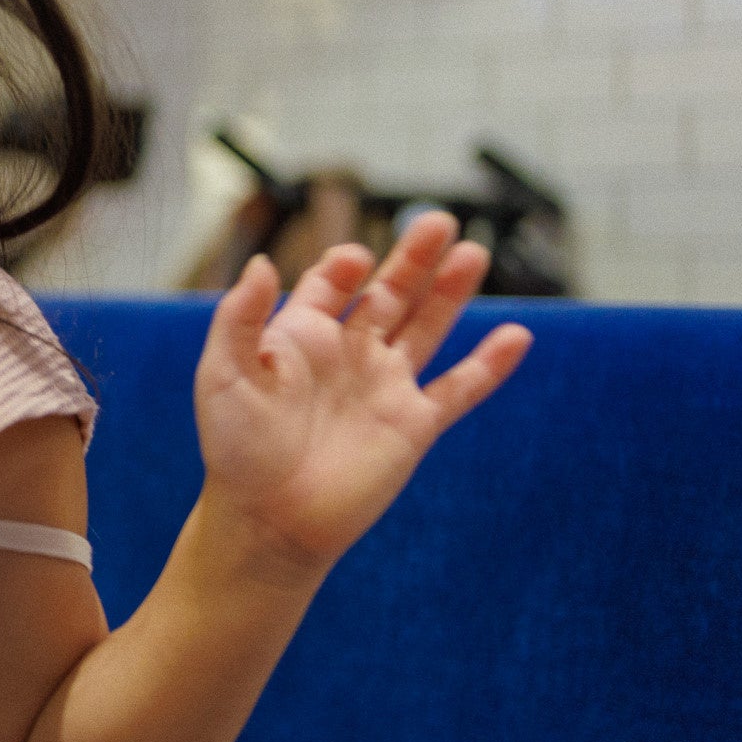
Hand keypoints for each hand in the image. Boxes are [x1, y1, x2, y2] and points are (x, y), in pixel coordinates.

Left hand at [193, 212, 531, 578]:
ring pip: (426, 328)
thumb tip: (263, 263)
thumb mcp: (224, 375)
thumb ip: (240, 317)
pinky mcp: (413, 426)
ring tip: (473, 252)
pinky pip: (459, 390)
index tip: (355, 261)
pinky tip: (517, 336)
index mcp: (301, 337)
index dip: (345, 266)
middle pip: (389, 293)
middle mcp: (347, 355)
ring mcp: (384, 387)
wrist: (269, 521)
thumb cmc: (236, 449)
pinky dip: (489, 365)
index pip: (332, 283)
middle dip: (413, 258)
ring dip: (450, 293)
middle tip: (439, 220)